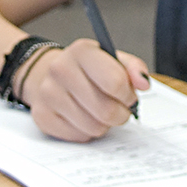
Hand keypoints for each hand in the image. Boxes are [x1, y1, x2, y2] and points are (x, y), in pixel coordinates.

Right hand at [21, 39, 150, 141]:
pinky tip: (82, 116)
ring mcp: (48, 94)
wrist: (46, 73)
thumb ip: (133, 68)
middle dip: (120, 114)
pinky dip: (87, 131)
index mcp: (82, 51)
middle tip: (118, 108)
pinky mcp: (42, 116)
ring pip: (94, 127)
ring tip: (98, 111)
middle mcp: (60, 70)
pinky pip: (79, 136)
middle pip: (106, 110)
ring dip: (104, 124)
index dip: (128, 95)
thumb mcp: (112, 59)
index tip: (127, 95)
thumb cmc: (87, 69)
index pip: (115, 82)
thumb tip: (143, 83)